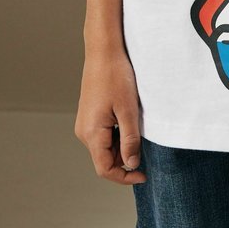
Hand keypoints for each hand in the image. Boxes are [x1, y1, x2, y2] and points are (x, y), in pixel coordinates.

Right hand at [75, 47, 146, 184]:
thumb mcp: (128, 110)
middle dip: (125, 159)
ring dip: (122, 145)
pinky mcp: (89, 115)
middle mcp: (83, 132)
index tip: (144, 175)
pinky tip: (127, 118)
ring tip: (136, 125)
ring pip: (105, 147)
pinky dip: (117, 134)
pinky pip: (103, 134)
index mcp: (91, 134)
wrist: (103, 51)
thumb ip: (130, 140)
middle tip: (145, 144)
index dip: (125, 177)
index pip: (105, 169)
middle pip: (105, 159)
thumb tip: (132, 164)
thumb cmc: (116, 77)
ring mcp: (84, 123)